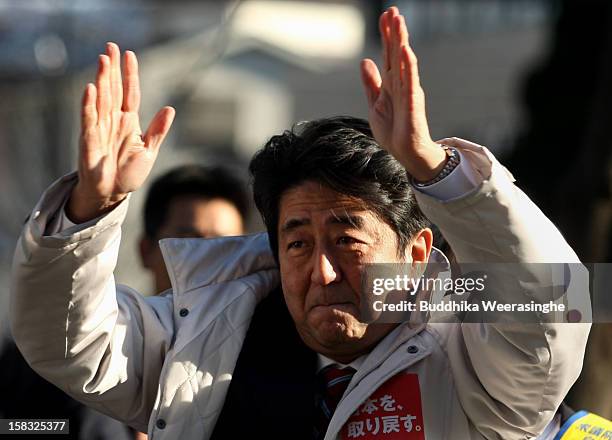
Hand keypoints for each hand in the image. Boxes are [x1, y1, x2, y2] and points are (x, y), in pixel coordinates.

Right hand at [67, 42, 174, 222]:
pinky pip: (89, 119)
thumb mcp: (149, 151)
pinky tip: (91, 88)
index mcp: (129, 122)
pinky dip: (89, 104)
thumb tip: (170, 108)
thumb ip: (158, 131)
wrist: (112, 194)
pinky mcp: (89, 140)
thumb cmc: (128, 173)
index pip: (130, 93)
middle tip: (111, 46)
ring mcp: (100, 128)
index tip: (129, 54)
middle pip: (113, 90)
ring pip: (101, 99)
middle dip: (112, 69)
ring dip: (102, 79)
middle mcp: (113, 121)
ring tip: (103, 59)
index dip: (130, 75)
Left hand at [360, 7, 445, 181]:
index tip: (385, 15)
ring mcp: (407, 92)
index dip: (386, 35)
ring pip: (403, 63)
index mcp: (391, 83)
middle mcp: (401, 83)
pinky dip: (408, 67)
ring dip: (401, 42)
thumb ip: (371, 83)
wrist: (404, 152)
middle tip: (393, 11)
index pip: (388, 54)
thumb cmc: (393, 130)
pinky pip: (410, 83)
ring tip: (399, 22)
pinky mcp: (412, 104)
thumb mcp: (375, 103)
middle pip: (396, 53)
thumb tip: (365, 61)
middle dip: (395, 32)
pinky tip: (406, 52)